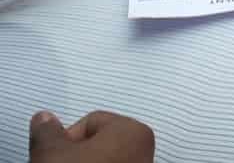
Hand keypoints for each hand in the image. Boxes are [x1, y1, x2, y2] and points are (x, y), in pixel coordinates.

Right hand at [29, 110, 153, 161]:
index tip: (57, 157)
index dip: (67, 140)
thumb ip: (48, 132)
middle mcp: (146, 147)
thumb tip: (43, 117)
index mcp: (134, 129)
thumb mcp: (54, 154)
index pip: (92, 122)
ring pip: (105, 159)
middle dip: (77, 154)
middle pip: (98, 142)